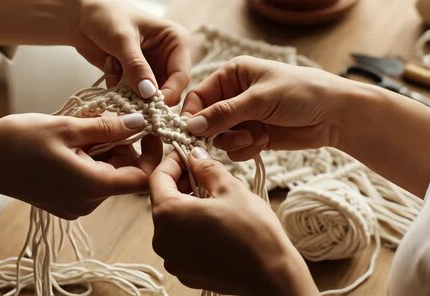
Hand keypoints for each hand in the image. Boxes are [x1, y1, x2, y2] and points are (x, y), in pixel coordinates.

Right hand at [0, 113, 161, 218]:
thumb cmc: (18, 142)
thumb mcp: (67, 128)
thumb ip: (108, 128)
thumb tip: (140, 122)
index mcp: (92, 186)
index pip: (142, 178)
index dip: (150, 152)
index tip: (145, 127)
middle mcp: (88, 203)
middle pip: (125, 174)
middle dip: (123, 145)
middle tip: (105, 118)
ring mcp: (75, 205)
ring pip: (108, 175)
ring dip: (105, 150)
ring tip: (83, 127)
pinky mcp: (64, 202)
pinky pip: (90, 180)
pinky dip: (90, 160)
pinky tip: (72, 142)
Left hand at [69, 0, 190, 104]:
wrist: (80, 15)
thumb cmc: (106, 16)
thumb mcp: (122, 39)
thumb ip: (136, 66)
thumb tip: (149, 93)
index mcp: (176, 41)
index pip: (181, 75)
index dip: (169, 93)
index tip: (151, 106)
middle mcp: (168, 57)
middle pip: (169, 90)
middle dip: (147, 96)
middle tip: (128, 94)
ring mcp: (152, 69)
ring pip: (149, 96)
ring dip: (129, 90)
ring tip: (113, 65)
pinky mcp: (135, 78)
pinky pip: (132, 95)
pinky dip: (118, 87)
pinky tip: (109, 64)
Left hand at [149, 149, 317, 295]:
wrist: (271, 276)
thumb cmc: (253, 232)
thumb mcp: (231, 188)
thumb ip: (207, 168)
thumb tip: (195, 156)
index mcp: (168, 214)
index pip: (158, 177)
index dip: (173, 161)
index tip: (188, 154)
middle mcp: (162, 239)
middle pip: (163, 200)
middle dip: (182, 183)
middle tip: (206, 174)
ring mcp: (172, 259)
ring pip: (173, 222)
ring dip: (188, 206)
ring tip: (215, 200)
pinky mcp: (185, 272)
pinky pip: (181, 243)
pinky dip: (193, 229)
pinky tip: (216, 224)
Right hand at [182, 56, 350, 159]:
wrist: (336, 114)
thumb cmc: (301, 93)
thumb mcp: (259, 99)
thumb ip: (224, 113)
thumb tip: (191, 126)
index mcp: (232, 75)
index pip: (198, 96)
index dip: (192, 116)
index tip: (191, 134)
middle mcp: (234, 95)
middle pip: (206, 120)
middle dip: (217, 132)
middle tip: (235, 137)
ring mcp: (244, 117)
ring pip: (220, 137)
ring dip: (234, 142)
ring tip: (254, 138)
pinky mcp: (254, 136)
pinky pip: (235, 149)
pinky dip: (245, 149)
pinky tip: (263, 142)